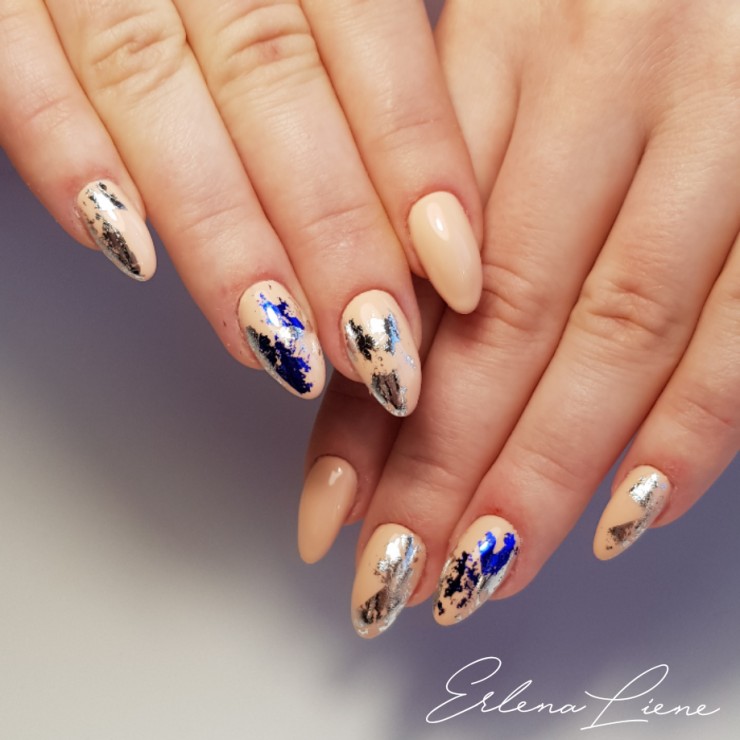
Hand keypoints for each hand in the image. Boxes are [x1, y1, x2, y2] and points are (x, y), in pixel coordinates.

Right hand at [0, 0, 482, 413]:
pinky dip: (65, 153)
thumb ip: (353, 54)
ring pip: (156, 89)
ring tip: (276, 341)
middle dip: (329, 230)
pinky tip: (123, 248)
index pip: (374, 42)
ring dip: (220, 232)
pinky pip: (19, 66)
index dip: (416, 161)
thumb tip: (425, 207)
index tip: (454, 273)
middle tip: (372, 345)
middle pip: (276, 85)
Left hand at [299, 0, 739, 635]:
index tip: (335, 510)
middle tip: (397, 571)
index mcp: (504, 45)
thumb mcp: (500, 53)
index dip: (367, 407)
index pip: (414, 269)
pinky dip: (692, 424)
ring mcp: (714, 124)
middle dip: (447, 464)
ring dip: (547, 469)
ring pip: (616, 331)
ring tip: (483, 567)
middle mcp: (604, 83)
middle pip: (508, 317)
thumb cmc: (601, 3)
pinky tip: (628, 510)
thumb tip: (373, 352)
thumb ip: (437, 185)